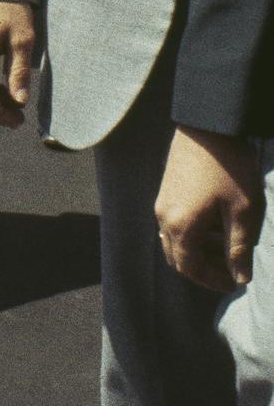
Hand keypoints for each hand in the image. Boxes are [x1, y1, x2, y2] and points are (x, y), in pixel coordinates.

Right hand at [156, 129, 264, 292]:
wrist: (207, 124)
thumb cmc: (228, 167)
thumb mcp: (242, 210)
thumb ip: (239, 247)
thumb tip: (240, 277)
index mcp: (181, 227)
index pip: (191, 268)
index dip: (213, 281)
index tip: (236, 281)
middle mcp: (164, 217)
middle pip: (178, 257)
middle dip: (205, 268)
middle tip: (232, 267)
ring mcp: (162, 202)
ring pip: (174, 240)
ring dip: (198, 250)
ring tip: (226, 245)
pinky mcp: (166, 189)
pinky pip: (173, 223)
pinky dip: (192, 233)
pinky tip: (215, 222)